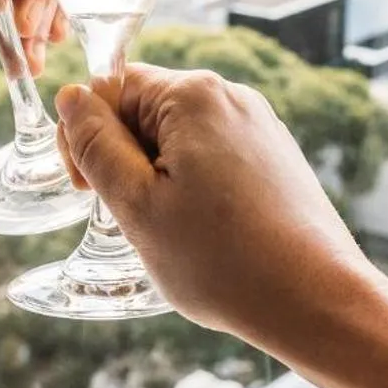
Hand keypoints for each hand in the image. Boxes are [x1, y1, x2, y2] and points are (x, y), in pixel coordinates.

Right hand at [53, 64, 387, 351]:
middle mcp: (231, 96)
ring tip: (175, 232)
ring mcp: (259, 125)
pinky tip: (207, 234)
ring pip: (178, 138)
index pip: (112, 87)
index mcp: (192, 95)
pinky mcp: (275, 156)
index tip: (90, 191)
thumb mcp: (137, 205)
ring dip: (158, 178)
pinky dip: (195, 188)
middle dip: (125, 159)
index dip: (87, 136)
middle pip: (146, 110)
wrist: (315, 300)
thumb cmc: (223, 260)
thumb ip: (96, 145)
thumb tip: (71, 96)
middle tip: (135, 219)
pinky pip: (214, 157)